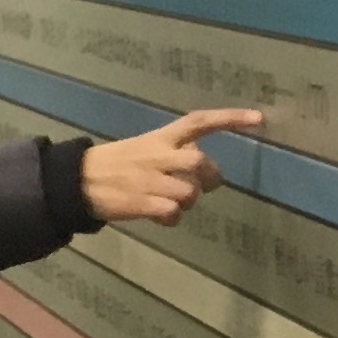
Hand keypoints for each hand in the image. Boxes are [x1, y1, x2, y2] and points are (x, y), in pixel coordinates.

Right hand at [82, 108, 261, 225]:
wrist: (79, 180)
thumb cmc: (118, 164)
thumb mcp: (146, 148)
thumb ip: (174, 152)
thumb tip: (201, 167)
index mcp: (160, 137)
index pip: (199, 121)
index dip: (230, 118)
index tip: (258, 118)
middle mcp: (158, 155)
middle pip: (200, 162)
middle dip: (209, 177)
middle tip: (205, 186)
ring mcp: (150, 179)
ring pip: (190, 192)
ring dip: (187, 202)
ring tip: (171, 203)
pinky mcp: (142, 202)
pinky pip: (173, 213)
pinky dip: (171, 219)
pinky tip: (160, 216)